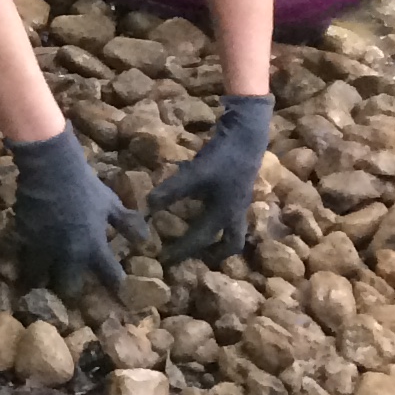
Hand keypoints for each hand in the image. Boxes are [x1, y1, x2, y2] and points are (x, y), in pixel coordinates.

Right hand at [4, 125, 143, 296]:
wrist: (50, 167)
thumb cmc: (84, 185)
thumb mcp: (110, 203)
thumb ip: (125, 224)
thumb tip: (144, 241)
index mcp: (94, 246)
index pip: (109, 277)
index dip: (115, 286)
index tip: (117, 292)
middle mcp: (68, 253)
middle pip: (67, 286)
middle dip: (69, 290)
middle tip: (70, 288)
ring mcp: (43, 246)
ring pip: (39, 276)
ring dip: (42, 277)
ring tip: (42, 277)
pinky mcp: (23, 236)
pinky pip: (23, 255)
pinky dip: (27, 257)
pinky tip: (28, 252)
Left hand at [149, 92, 271, 265]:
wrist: (247, 136)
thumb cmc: (224, 158)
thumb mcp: (195, 174)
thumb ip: (173, 191)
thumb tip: (148, 207)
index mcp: (225, 215)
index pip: (200, 240)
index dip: (181, 250)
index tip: (164, 259)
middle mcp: (234, 212)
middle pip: (230, 243)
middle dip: (213, 253)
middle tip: (191, 257)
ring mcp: (237, 200)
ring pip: (228, 227)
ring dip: (213, 234)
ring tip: (192, 235)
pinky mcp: (234, 187)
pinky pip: (222, 209)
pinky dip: (209, 213)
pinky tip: (194, 205)